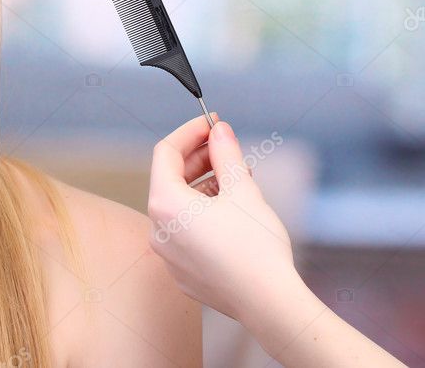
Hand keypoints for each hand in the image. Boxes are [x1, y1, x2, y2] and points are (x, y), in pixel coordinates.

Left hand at [147, 114, 299, 325]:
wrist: (269, 303)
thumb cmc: (255, 246)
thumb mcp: (242, 189)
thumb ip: (226, 154)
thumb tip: (219, 130)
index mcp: (164, 204)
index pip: (166, 153)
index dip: (189, 132)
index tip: (212, 123)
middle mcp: (157, 229)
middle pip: (170, 179)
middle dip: (198, 158)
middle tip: (227, 147)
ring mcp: (167, 253)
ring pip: (179, 206)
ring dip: (203, 186)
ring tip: (237, 178)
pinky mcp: (182, 270)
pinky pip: (185, 231)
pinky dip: (203, 214)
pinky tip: (231, 210)